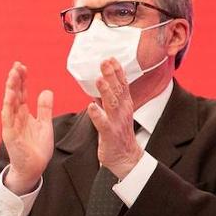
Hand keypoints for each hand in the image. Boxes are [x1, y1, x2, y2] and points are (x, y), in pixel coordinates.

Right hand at [0, 61, 53, 193]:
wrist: (34, 168)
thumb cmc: (37, 148)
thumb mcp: (44, 124)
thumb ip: (44, 108)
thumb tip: (46, 91)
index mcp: (23, 114)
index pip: (21, 92)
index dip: (22, 80)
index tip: (22, 66)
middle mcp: (15, 118)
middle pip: (14, 95)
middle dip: (15, 80)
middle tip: (17, 66)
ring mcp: (11, 126)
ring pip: (9, 104)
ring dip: (10, 90)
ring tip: (13, 76)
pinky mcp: (11, 136)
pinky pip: (8, 119)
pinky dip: (8, 108)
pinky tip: (10, 96)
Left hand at [87, 58, 142, 178]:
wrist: (124, 157)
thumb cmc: (118, 134)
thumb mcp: (117, 112)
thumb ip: (111, 98)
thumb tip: (104, 82)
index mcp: (124, 105)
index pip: (122, 85)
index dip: (117, 71)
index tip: (111, 58)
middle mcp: (122, 111)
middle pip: (117, 90)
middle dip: (112, 75)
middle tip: (105, 61)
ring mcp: (116, 122)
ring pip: (111, 104)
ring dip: (106, 91)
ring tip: (99, 79)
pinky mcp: (109, 134)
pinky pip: (103, 123)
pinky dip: (97, 115)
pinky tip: (91, 106)